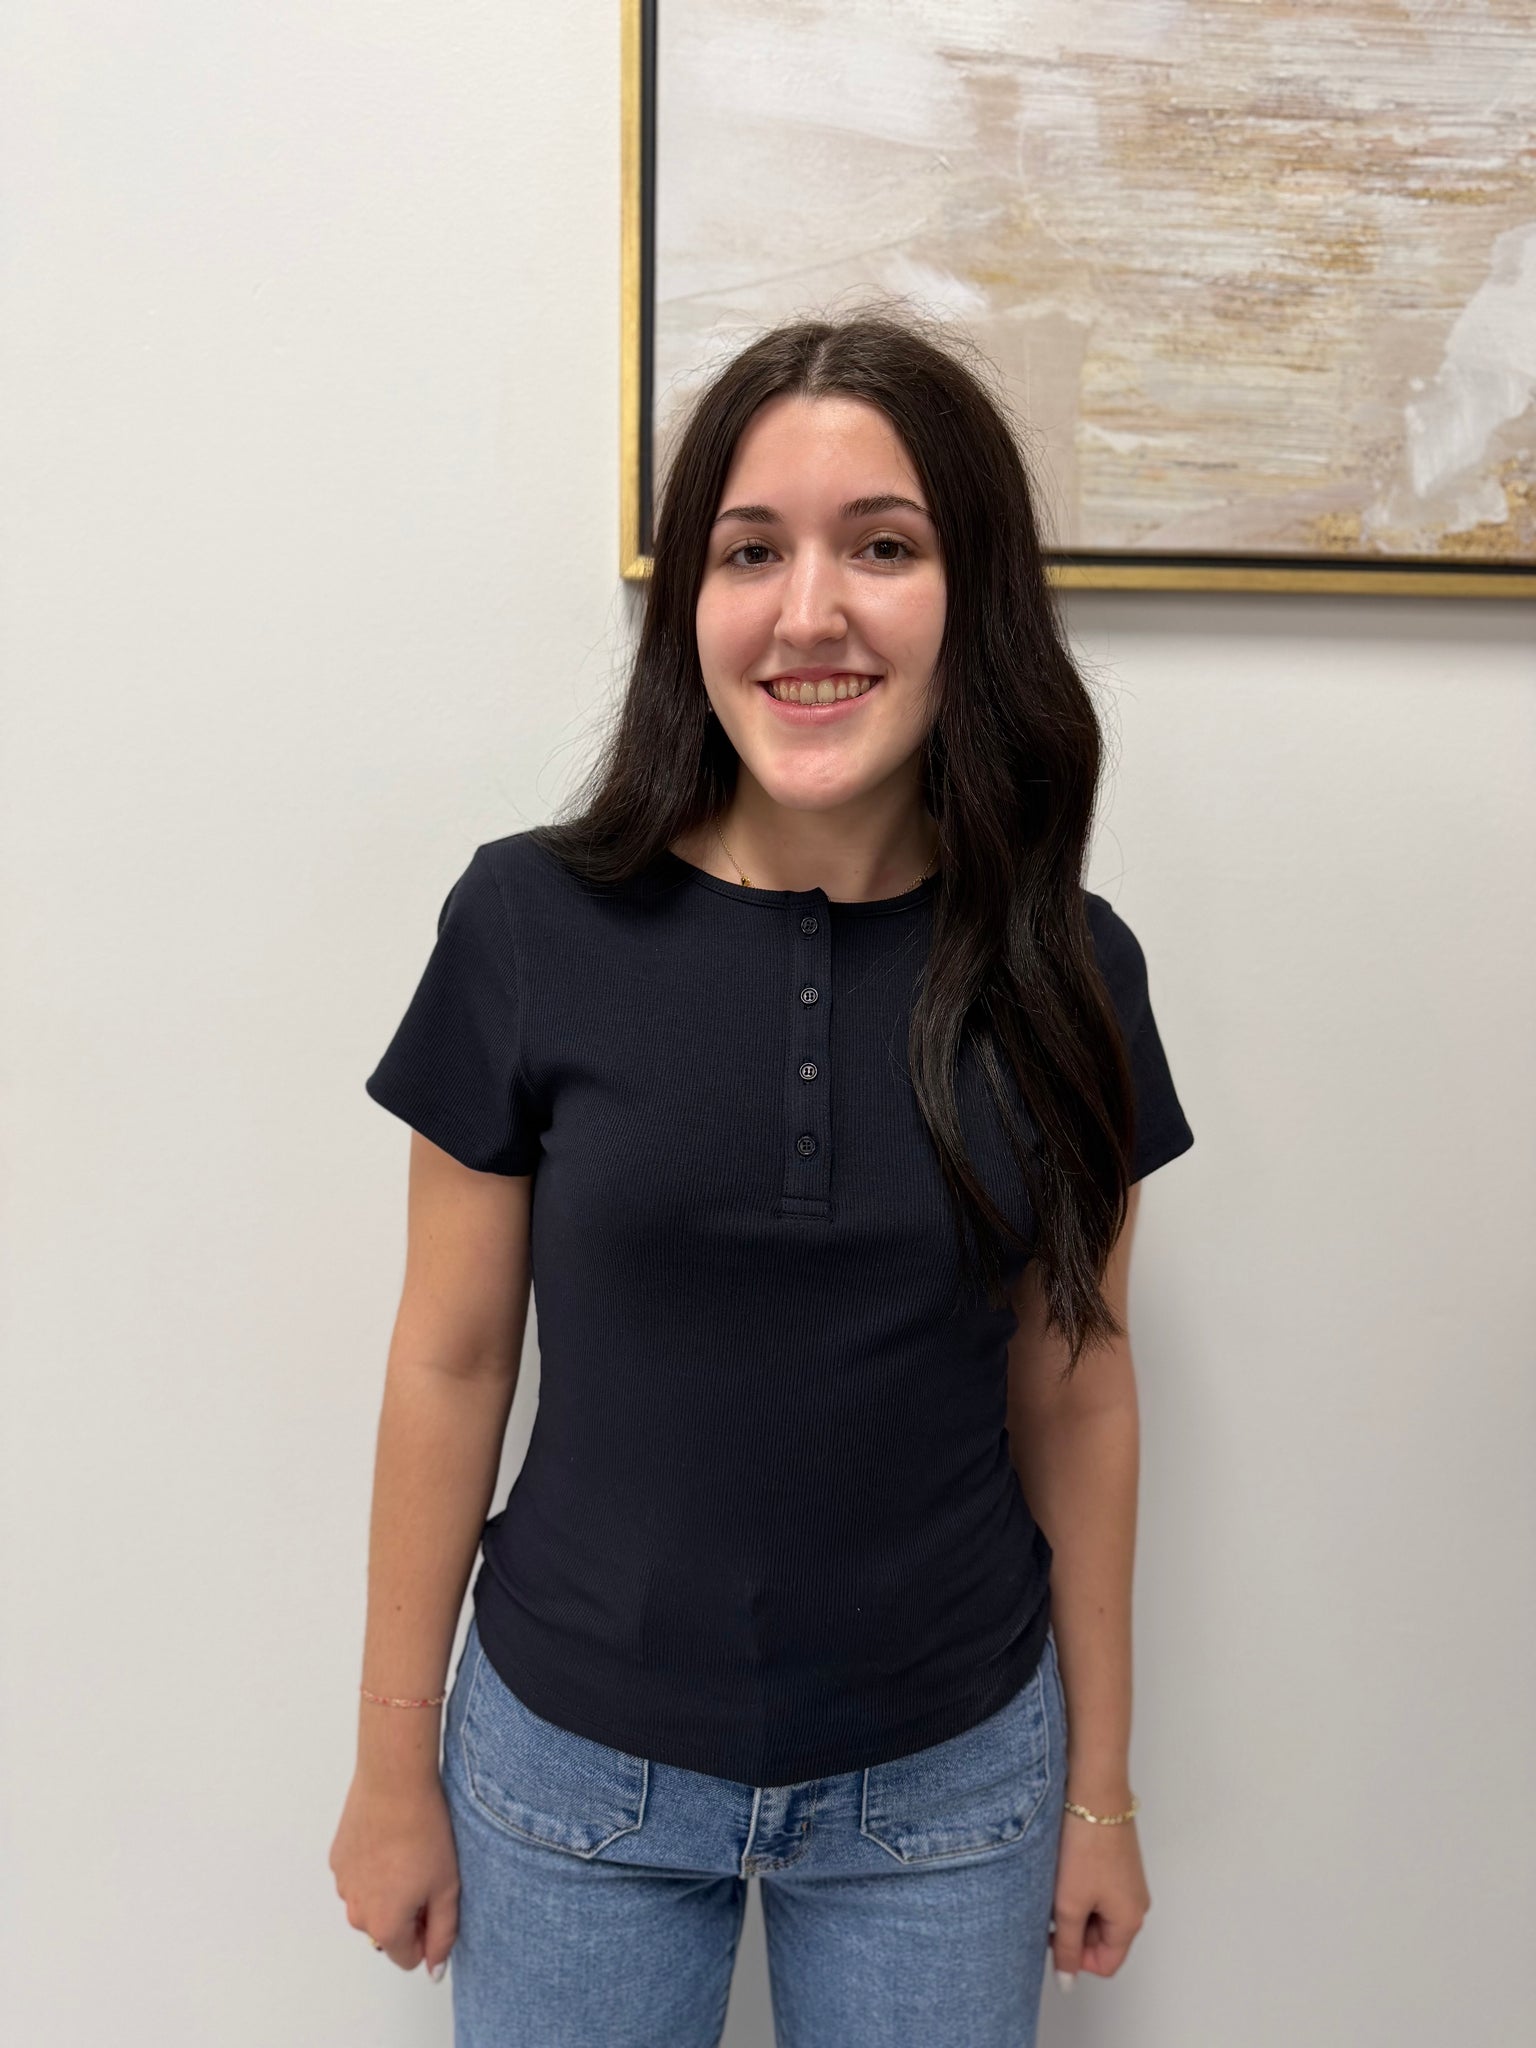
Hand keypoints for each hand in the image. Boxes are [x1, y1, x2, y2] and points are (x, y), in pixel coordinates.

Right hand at [329, 1766, 459, 1980]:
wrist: (394, 1781)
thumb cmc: (425, 1831)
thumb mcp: (447, 1888)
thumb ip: (442, 1937)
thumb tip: (433, 1971)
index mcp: (383, 1926)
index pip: (408, 1958)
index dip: (428, 1934)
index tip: (437, 1901)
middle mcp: (355, 1913)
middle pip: (388, 1931)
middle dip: (407, 1913)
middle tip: (426, 1873)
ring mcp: (342, 1885)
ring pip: (371, 1904)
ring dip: (388, 1890)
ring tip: (407, 1853)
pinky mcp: (336, 1859)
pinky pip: (358, 1878)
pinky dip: (373, 1868)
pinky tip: (388, 1841)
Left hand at [1050, 1808, 1150, 1987]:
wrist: (1094, 1792)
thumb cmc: (1086, 1845)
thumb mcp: (1069, 1904)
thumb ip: (1066, 1947)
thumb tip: (1067, 1982)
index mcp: (1131, 1921)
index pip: (1106, 1964)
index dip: (1077, 1957)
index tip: (1055, 1935)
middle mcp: (1136, 1904)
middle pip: (1102, 1939)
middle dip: (1074, 1928)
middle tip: (1053, 1904)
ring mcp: (1128, 1882)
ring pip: (1096, 1913)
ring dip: (1074, 1906)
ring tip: (1059, 1882)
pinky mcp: (1118, 1863)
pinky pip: (1098, 1890)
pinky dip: (1079, 1886)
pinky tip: (1065, 1868)